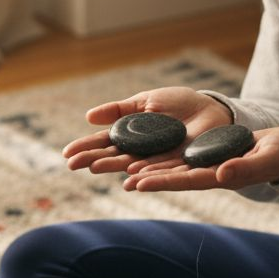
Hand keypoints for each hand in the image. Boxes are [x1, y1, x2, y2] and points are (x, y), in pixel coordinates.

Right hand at [63, 86, 232, 174]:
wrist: (211, 109)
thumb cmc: (179, 104)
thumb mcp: (146, 101)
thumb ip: (120, 110)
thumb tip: (88, 116)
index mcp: (133, 135)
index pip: (105, 142)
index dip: (86, 147)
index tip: (66, 153)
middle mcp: (142, 151)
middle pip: (114, 156)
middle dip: (93, 159)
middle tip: (72, 164)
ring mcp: (159, 159)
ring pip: (133, 166)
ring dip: (114, 167)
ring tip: (95, 168)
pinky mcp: (180, 163)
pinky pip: (162, 170)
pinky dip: (146, 173)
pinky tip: (131, 176)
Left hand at [122, 126, 278, 191]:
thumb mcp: (267, 158)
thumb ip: (245, 169)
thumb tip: (221, 175)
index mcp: (223, 177)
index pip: (187, 181)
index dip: (162, 182)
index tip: (138, 184)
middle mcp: (211, 173)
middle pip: (174, 176)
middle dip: (147, 178)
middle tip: (122, 179)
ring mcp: (211, 164)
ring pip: (176, 167)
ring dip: (151, 168)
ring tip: (124, 170)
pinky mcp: (212, 154)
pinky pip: (184, 155)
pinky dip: (166, 155)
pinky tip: (149, 153)